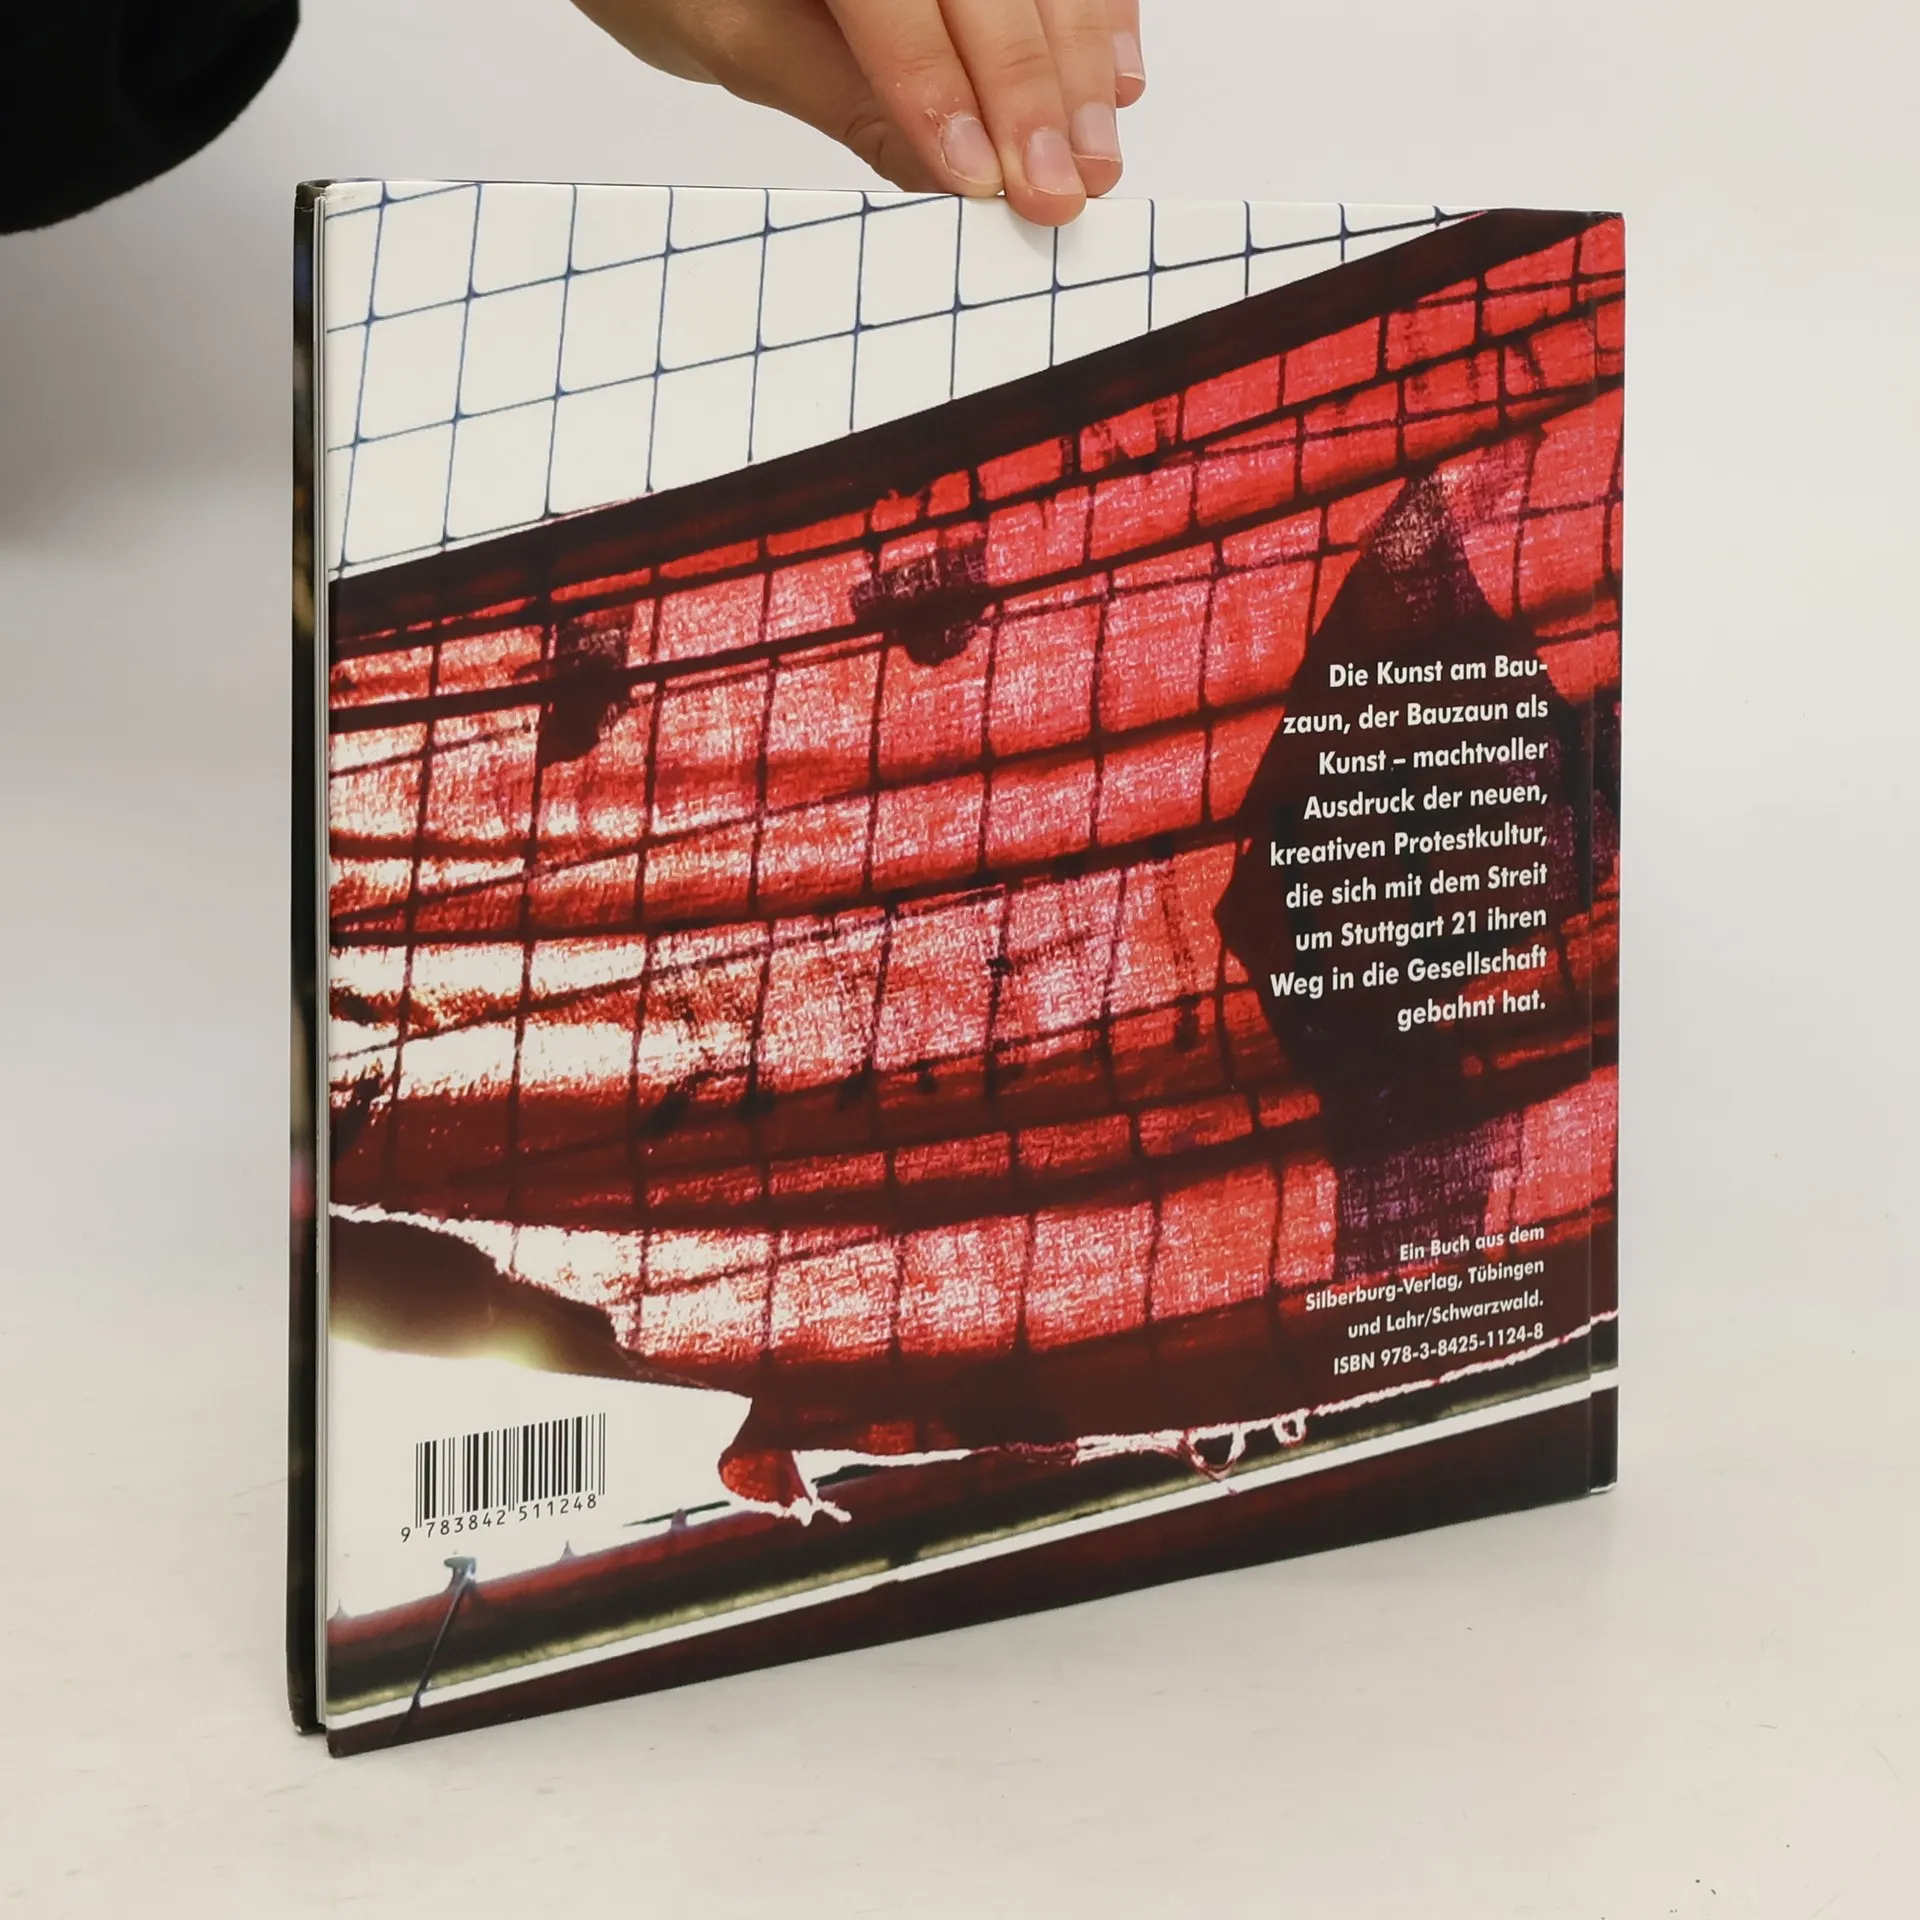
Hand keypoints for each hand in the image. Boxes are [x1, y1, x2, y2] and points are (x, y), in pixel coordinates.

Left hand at [569, 0, 1145, 225]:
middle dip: (1035, 88)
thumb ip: (843, 99)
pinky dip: (1100, 15)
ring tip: (1095, 157)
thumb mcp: (735, 39)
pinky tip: (1116, 82)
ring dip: (1084, 63)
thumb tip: (948, 176)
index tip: (983, 180)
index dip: (945, 88)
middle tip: (1062, 187)